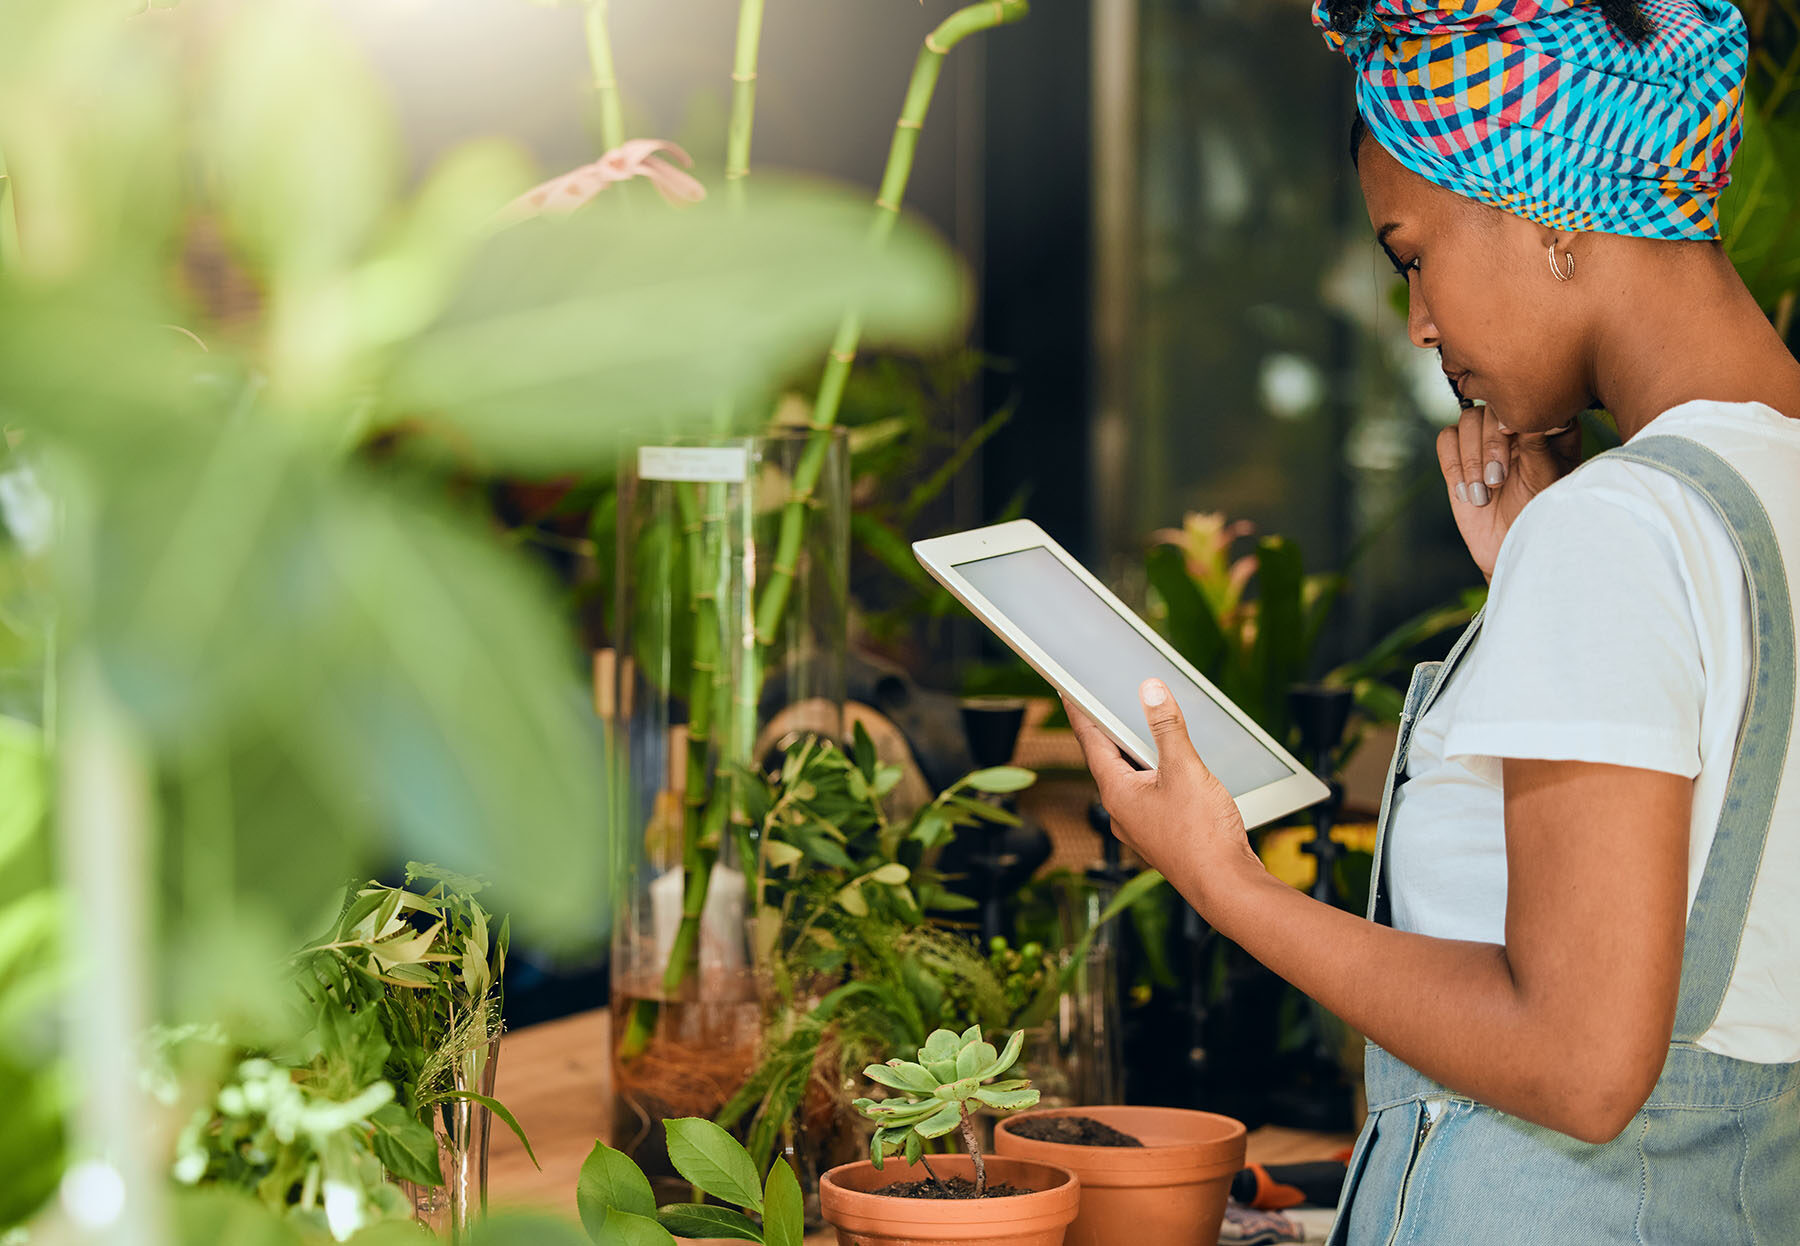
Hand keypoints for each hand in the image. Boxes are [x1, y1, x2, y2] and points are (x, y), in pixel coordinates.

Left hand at [1063, 681, 1262, 906]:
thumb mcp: (1184, 769)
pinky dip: (1157, 775)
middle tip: (1105, 704)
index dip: (1080, 713)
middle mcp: (1122, 812)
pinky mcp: (1163, 835)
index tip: (1068, 694)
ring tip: (1143, 730)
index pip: (1091, 742)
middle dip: (1110, 732)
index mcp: (1117, 793)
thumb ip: (1167, 727)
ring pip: (1133, 780)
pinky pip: (1152, 795)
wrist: (1226, 885)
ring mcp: (1142, 826)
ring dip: (1138, 755)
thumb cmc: (1202, 836)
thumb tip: (1150, 691)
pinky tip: (1176, 770)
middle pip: (1110, 760)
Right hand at [1438, 405, 1580, 579]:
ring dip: (1471, 459)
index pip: (1522, 400)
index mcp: (1545, 423)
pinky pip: (1445, 440)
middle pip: (1489, 409)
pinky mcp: (1459, 456)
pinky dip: (1454, 466)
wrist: (1511, 544)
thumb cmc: (1538, 512)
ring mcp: (1484, 440)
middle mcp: (1514, 426)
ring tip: (1485, 493)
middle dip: (1490, 446)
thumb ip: (1535, 443)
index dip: (1512, 417)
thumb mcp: (1544, 478)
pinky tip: (1469, 493)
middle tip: (1497, 480)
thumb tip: (1516, 415)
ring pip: (1465, 422)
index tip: (1512, 438)